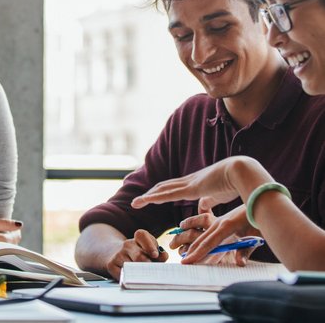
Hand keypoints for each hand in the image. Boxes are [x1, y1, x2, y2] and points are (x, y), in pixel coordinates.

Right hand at [0, 218, 22, 252]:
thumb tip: (19, 225)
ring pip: (6, 247)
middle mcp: (2, 251)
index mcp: (3, 242)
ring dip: (3, 240)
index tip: (3, 224)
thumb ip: (5, 223)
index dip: (12, 227)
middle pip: (13, 242)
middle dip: (8, 234)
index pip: (17, 235)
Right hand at [106, 229, 167, 280]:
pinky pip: (123, 275)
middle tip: (153, 271)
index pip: (142, 235)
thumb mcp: (149, 250)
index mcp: (138, 238)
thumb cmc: (138, 254)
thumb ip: (159, 253)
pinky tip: (134, 278)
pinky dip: (130, 278)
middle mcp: (127, 244)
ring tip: (144, 276)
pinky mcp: (111, 265)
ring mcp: (118, 255)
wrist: (115, 254)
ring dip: (140, 274)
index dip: (149, 245)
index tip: (155, 255)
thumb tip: (164, 256)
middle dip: (147, 265)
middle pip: (139, 256)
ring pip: (131, 267)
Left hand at [131, 157, 268, 210]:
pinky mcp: (191, 188)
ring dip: (148, 196)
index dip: (162, 192)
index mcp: (196, 183)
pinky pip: (168, 194)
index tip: (152, 197)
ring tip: (136, 203)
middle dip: (151, 194)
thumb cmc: (236, 183)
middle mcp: (189, 181)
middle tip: (138, 201)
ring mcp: (189, 183)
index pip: (174, 187)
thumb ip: (209, 201)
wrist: (243, 172)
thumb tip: (201, 208)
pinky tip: (145, 201)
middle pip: (164, 187)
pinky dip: (155, 197)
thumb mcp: (219, 195)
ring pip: (162, 190)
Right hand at [180, 205, 259, 264]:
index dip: (197, 253)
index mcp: (226, 226)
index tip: (186, 261)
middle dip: (191, 251)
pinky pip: (208, 232)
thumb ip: (246, 250)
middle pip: (201, 239)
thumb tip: (239, 264)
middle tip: (182, 262)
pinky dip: (200, 240)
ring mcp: (219, 221)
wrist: (260, 200)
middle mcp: (219, 223)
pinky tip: (196, 244)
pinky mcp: (222, 221)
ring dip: (193, 245)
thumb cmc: (259, 219)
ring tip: (183, 254)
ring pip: (203, 235)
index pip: (208, 243)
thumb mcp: (256, 235)